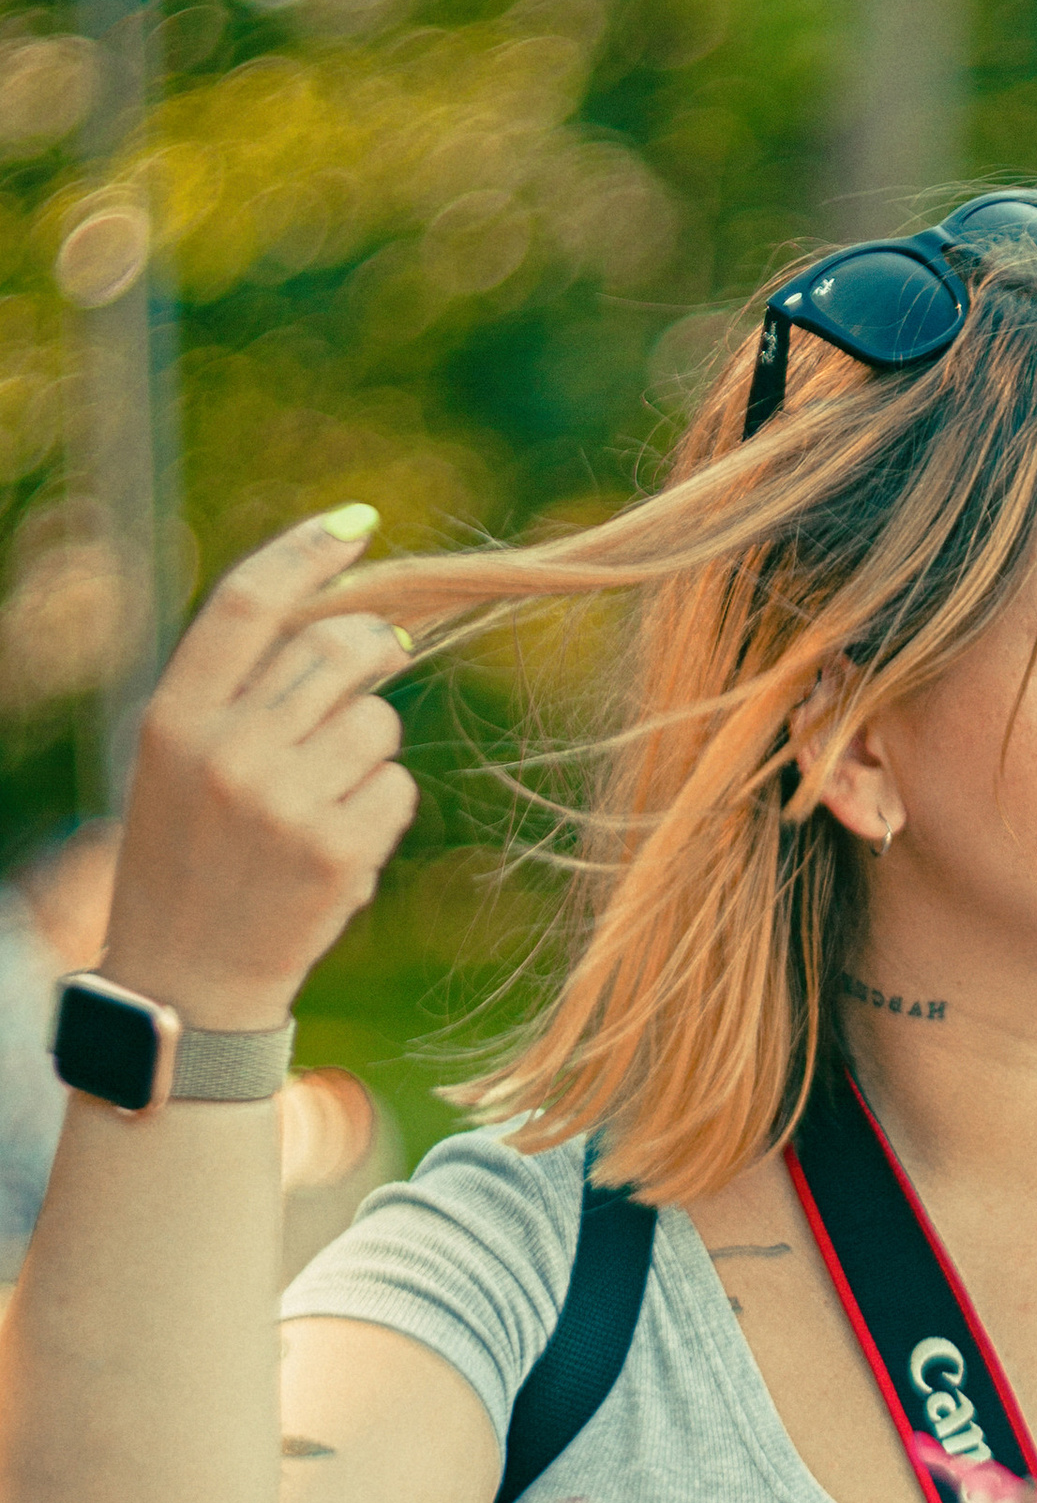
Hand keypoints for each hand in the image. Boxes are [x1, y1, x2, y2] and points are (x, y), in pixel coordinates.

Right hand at [100, 510, 418, 1035]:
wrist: (188, 979)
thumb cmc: (192, 856)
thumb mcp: (181, 759)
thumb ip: (242, 690)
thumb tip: (359, 623)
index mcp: (173, 715)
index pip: (247, 602)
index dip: (307, 550)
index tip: (358, 523)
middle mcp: (224, 748)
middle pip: (335, 648)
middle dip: (373, 647)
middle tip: (381, 657)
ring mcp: (282, 800)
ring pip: (378, 719)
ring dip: (372, 745)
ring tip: (326, 794)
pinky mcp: (336, 850)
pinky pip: (396, 786)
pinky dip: (381, 806)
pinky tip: (338, 845)